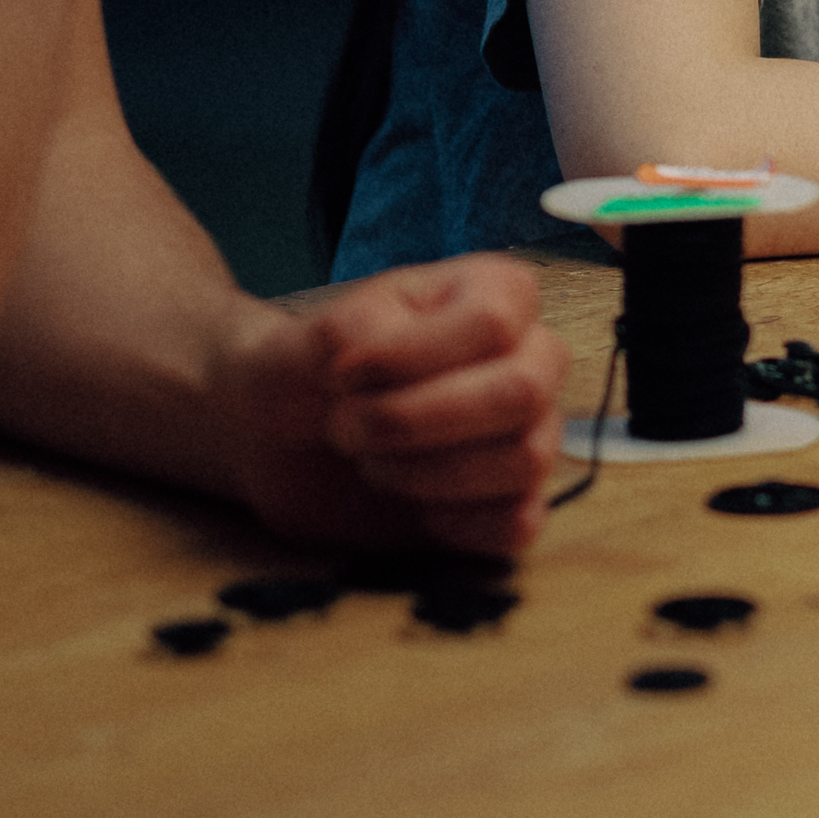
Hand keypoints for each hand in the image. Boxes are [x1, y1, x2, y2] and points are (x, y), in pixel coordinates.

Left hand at [216, 259, 562, 560]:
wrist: (285, 438)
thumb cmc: (314, 371)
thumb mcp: (315, 336)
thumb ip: (351, 333)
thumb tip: (377, 362)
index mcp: (496, 293)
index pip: (491, 324)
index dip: (408, 357)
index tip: (341, 373)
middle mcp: (532, 359)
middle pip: (522, 392)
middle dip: (415, 421)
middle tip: (344, 428)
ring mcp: (533, 432)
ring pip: (525, 459)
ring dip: (425, 472)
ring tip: (371, 461)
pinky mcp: (514, 502)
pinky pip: (519, 523)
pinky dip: (456, 524)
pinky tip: (411, 507)